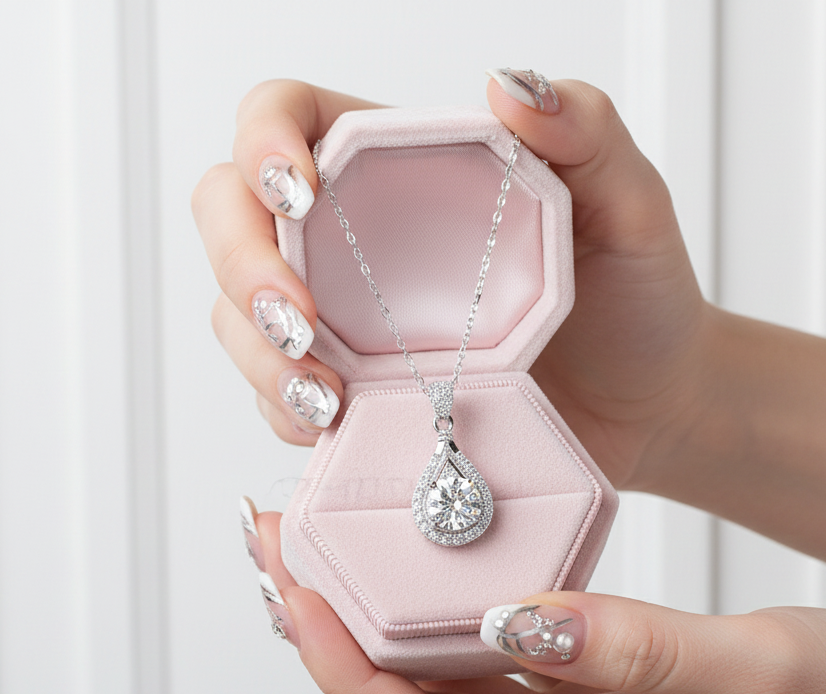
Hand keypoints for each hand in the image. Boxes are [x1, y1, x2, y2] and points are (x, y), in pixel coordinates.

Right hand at [191, 77, 706, 476]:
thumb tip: (510, 85)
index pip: (288, 121)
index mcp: (402, 172)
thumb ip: (585, 129)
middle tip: (295, 317)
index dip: (263, 141)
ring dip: (260, 358)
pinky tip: (337, 427)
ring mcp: (345, 322)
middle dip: (242, 265)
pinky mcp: (351, 393)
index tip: (299, 193)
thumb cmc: (633, 302)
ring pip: (239, 319)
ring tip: (325, 397)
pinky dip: (289, 414)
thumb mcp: (628, 205)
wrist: (642, 407)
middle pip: (232, 219)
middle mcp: (355, 243)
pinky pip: (280, 399)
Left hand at [248, 505, 825, 693]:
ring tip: (320, 563)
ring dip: (370, 632)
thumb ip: (641, 648)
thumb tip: (520, 617)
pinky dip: (433, 624)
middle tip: (282, 561)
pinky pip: (485, 665)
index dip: (348, 675)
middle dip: (330, 644)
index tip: (298, 601)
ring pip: (438, 688)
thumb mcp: (763, 675)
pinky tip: (413, 582)